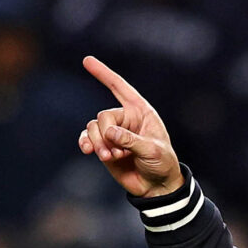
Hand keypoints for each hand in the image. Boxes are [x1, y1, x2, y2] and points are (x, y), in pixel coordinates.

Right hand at [77, 56, 182, 198]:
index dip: (104, 74)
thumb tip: (108, 133)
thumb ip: (131, 141)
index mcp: (141, 111)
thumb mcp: (152, 150)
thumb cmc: (161, 164)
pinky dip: (86, 144)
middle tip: (116, 153)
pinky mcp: (104, 147)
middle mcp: (125, 119)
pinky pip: (87, 138)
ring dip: (98, 144)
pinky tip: (87, 151)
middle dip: (105, 135)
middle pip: (103, 116)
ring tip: (111, 158)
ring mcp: (113, 133)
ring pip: (93, 128)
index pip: (120, 87)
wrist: (156, 186)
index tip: (87, 60)